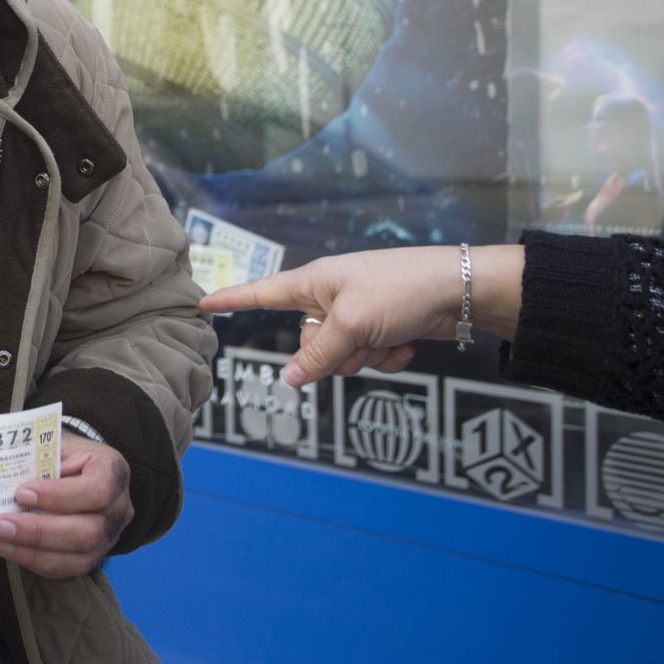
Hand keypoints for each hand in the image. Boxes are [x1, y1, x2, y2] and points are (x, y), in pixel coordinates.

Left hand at [0, 431, 131, 578]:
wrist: (82, 470)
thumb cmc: (67, 454)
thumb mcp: (58, 443)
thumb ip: (39, 455)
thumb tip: (4, 468)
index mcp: (113, 472)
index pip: (96, 490)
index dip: (59, 496)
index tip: (22, 494)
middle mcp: (118, 510)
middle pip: (88, 532)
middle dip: (39, 532)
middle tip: (1, 524)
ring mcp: (108, 538)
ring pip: (77, 558)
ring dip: (32, 552)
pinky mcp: (92, 557)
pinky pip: (66, 569)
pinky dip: (34, 561)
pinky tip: (10, 550)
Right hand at [198, 245, 523, 385]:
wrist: (459, 290)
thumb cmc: (400, 290)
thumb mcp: (352, 323)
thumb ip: (318, 354)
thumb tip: (290, 379)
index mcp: (314, 283)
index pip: (262, 293)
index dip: (232, 300)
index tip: (203, 304)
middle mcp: (330, 297)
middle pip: (308, 341)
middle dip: (334, 352)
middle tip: (363, 338)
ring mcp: (356, 314)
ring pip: (339, 355)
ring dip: (364, 357)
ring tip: (389, 339)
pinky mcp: (381, 327)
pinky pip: (367, 356)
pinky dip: (386, 356)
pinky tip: (407, 345)